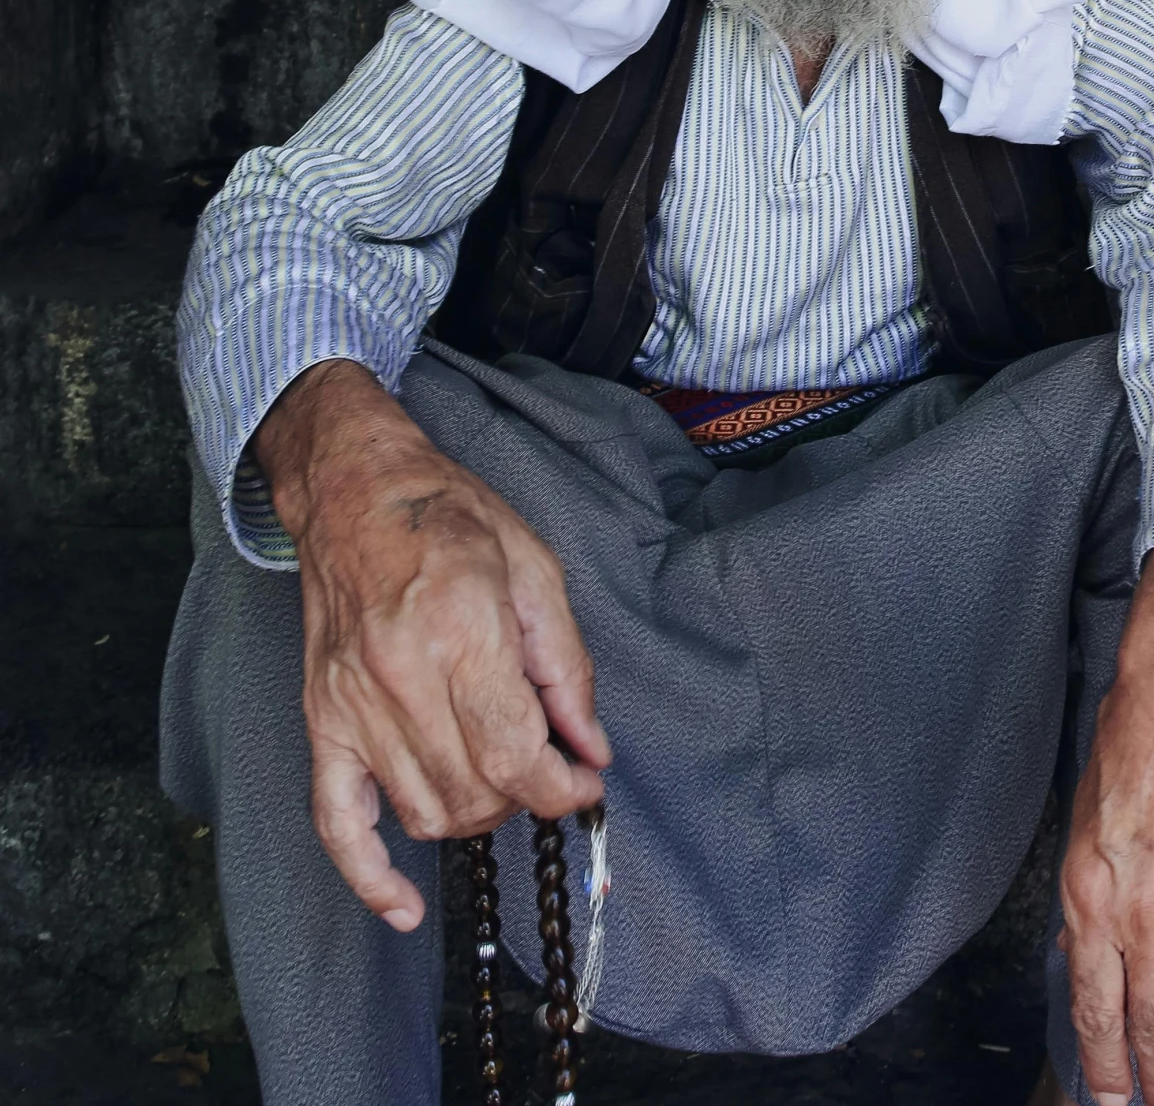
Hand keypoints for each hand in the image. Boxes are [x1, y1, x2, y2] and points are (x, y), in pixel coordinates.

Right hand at [252, 359, 610, 931]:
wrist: (355, 491)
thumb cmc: (449, 515)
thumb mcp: (534, 567)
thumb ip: (567, 664)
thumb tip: (591, 747)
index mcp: (459, 631)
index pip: (515, 755)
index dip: (562, 788)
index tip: (585, 783)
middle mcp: (399, 677)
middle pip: (475, 791)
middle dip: (527, 796)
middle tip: (547, 765)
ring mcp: (352, 705)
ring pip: (425, 812)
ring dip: (476, 816)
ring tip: (498, 777)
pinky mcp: (320, 721)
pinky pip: (336, 822)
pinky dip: (368, 876)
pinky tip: (403, 904)